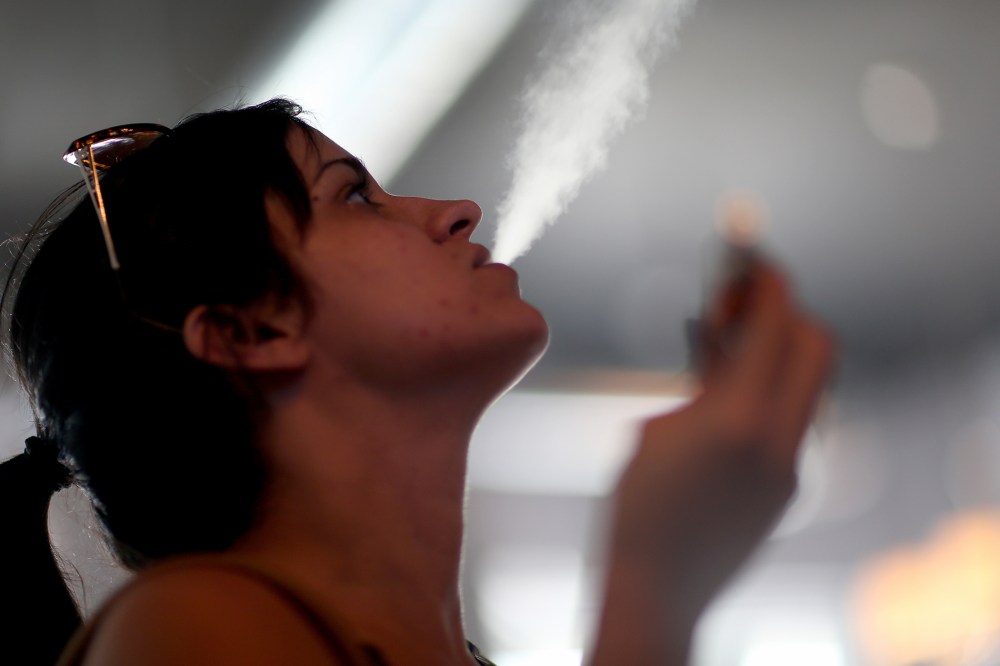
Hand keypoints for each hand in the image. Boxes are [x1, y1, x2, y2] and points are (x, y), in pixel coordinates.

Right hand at [590, 263, 833, 664]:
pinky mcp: (790, 488)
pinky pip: (793, 419)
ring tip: (725, 346)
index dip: (767, 282)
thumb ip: (700, 381)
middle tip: (738, 307)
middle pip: (817, 347)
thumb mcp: (655, 430)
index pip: (776, 325)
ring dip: (778, 353)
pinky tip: (727, 394)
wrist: (657, 591)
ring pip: (810, 384)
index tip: (750, 259)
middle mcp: (779, 440)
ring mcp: (792, 468)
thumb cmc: (635, 509)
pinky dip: (769, 392)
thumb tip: (720, 340)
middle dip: (786, 313)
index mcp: (738, 419)